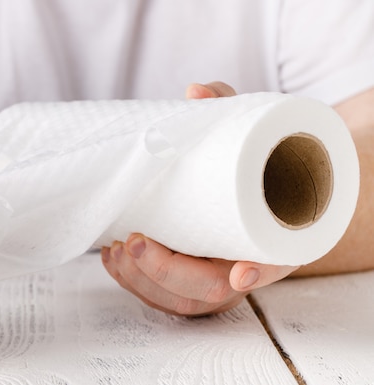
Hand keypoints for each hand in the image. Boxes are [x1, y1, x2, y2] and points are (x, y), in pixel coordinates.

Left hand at [100, 82, 298, 315]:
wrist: (263, 183)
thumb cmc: (257, 160)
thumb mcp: (250, 131)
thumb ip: (229, 108)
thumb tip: (195, 91)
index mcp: (277, 235)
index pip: (276, 262)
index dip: (260, 271)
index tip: (239, 271)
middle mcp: (250, 263)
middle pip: (214, 289)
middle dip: (168, 272)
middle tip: (135, 240)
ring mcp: (218, 275)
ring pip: (185, 300)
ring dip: (144, 281)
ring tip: (117, 248)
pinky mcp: (192, 278)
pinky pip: (166, 297)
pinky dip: (136, 282)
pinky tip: (113, 259)